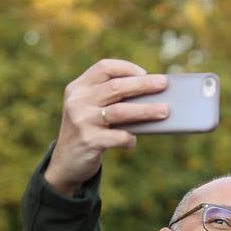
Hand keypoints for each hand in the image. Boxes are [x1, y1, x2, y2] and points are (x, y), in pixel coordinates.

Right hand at [44, 59, 169, 195]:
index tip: (144, 73)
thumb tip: (150, 96)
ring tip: (165, 111)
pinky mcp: (89, 140)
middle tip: (163, 84)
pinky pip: (119, 137)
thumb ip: (109, 100)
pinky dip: (130, 139)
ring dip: (146, 110)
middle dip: (143, 85)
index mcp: (78, 88)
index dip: (126, 68)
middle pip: (116, 87)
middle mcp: (78, 101)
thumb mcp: (89, 110)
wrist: (66, 162)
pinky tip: (133, 142)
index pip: (103, 68)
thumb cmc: (87, 131)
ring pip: (120, 111)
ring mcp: (82, 121)